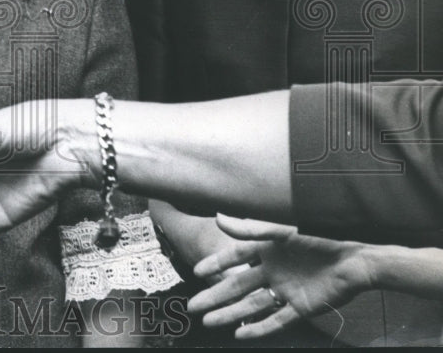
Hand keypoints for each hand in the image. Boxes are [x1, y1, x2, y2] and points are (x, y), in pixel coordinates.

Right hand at [187, 214, 373, 339]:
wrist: (356, 259)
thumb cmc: (320, 238)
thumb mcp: (281, 230)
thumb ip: (249, 228)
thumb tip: (219, 217)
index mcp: (268, 249)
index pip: (235, 257)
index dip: (216, 263)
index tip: (197, 270)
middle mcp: (273, 271)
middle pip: (238, 286)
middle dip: (215, 296)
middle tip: (194, 305)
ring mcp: (286, 290)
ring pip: (252, 305)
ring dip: (231, 313)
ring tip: (209, 321)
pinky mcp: (301, 307)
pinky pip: (276, 320)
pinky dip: (259, 328)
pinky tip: (241, 334)